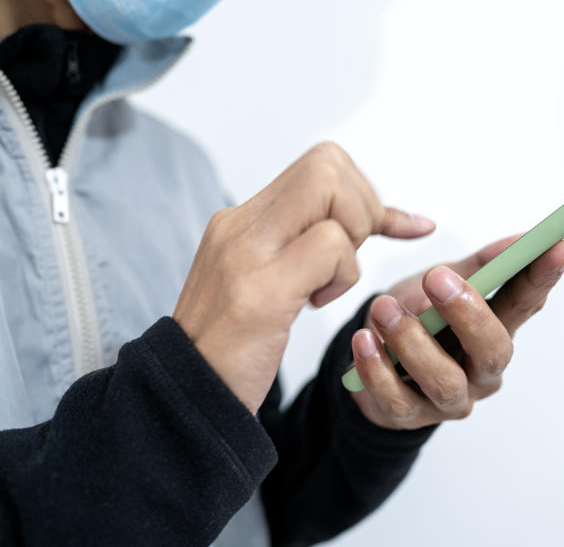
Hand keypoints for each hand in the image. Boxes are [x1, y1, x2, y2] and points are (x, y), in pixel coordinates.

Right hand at [172, 142, 434, 413]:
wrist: (183, 400)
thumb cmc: (232, 349)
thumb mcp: (264, 282)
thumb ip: (304, 245)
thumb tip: (374, 219)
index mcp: (240, 221)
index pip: (320, 165)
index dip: (363, 194)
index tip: (380, 233)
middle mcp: (239, 224)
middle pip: (327, 163)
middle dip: (362, 207)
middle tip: (350, 258)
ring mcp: (245, 252)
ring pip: (329, 190)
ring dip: (351, 242)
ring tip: (324, 288)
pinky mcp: (260, 289)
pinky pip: (329, 245)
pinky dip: (343, 274)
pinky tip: (313, 305)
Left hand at [348, 235, 563, 428]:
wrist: (368, 357)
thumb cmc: (418, 317)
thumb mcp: (446, 281)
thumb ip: (482, 264)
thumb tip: (522, 238)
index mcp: (495, 332)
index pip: (527, 304)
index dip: (543, 277)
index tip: (557, 246)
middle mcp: (480, 372)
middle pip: (493, 352)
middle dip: (468, 314)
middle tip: (436, 278)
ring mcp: (446, 400)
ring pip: (445, 381)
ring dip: (412, 342)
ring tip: (383, 309)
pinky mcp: (407, 416)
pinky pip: (396, 399)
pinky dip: (377, 368)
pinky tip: (364, 340)